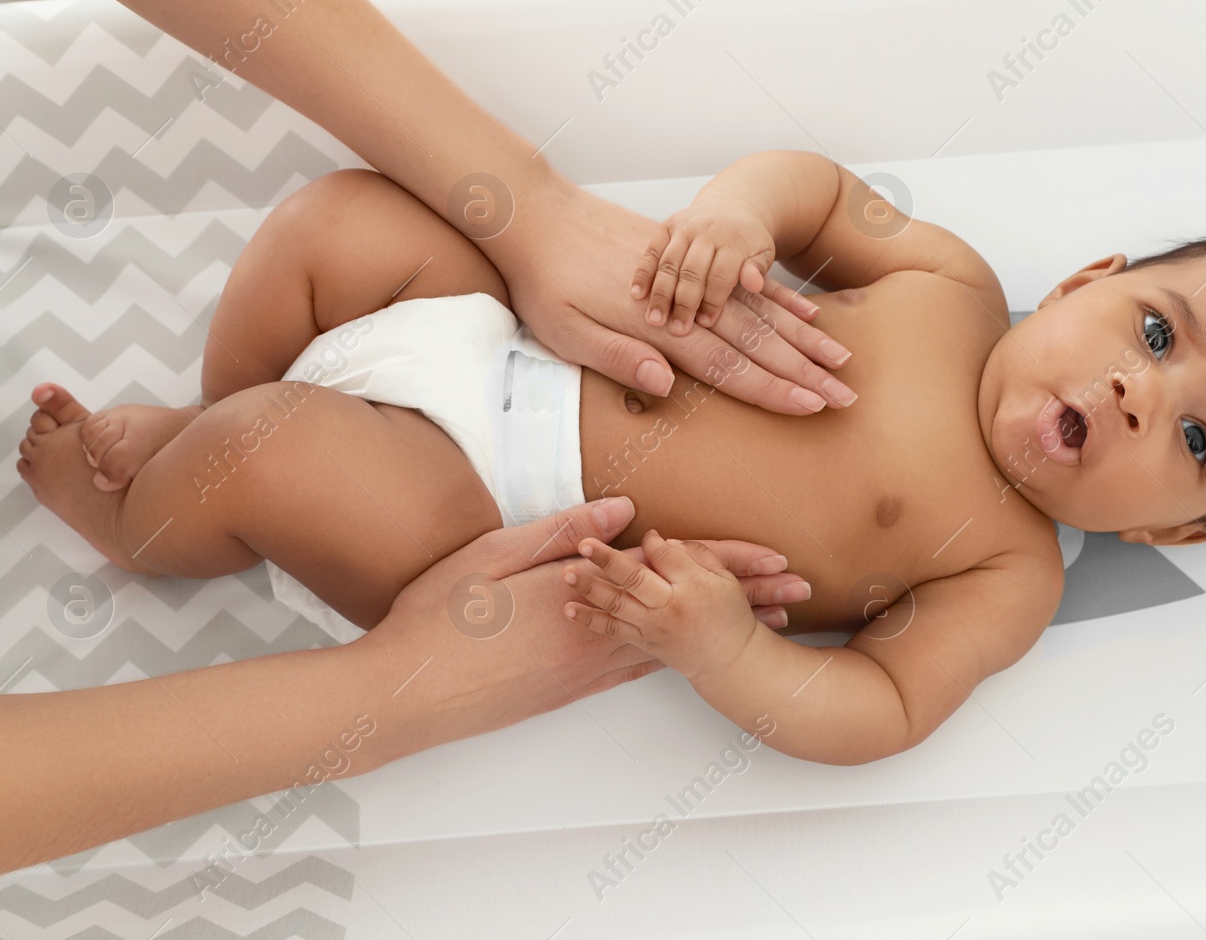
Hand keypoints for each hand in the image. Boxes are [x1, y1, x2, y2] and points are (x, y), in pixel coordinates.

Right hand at [362, 499, 805, 753]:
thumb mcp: (494, 553)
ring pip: (673, 642)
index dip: (727, 561)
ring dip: (722, 630)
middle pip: (686, 609)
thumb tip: (625, 511)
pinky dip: (678, 654)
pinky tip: (694, 655)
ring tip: (767, 625)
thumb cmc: (437, 616)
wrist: (408, 694)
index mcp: (583, 592)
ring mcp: (586, 669)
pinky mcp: (571, 691)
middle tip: (798, 593)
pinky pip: (639, 666)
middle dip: (746, 597)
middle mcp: (597, 636)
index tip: (773, 557)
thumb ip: (563, 530)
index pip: (671, 570)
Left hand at [488, 181, 854, 414]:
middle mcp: (686, 299)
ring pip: (762, 313)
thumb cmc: (544, 280)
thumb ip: (617, 357)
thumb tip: (665, 384)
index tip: (812, 406)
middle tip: (846, 394)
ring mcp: (693, 274)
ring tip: (842, 358)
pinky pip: (746, 283)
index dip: (772, 389)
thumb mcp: (564, 329)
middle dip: (805, 372)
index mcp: (657, 327)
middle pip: (759, 342)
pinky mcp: (690, 256)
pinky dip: (781, 300)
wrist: (539, 213)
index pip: (727, 365)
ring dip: (805, 339)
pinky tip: (808, 315)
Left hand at [561, 530, 764, 682]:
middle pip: (635, 577)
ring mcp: (653, 625)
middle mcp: (670, 605)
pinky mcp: (643, 641)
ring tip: (567, 574)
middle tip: (584, 544)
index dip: (651, 541)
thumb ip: (696, 554)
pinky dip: (590, 620)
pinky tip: (569, 609)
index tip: (646, 535)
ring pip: (617, 603)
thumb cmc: (728, 616)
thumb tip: (663, 541)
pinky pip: (613, 630)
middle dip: (607, 559)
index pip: (664, 554)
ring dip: (590, 588)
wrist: (729, 662)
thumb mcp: (724, 578)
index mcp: (694, 585)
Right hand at [630, 196, 799, 334]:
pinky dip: (642, 273)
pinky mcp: (666, 226)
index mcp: (734, 240)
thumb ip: (757, 270)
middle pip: (692, 271)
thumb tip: (754, 284)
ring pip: (669, 263)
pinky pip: (651, 251)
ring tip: (654, 320)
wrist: (733, 206)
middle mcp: (707, 231)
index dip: (713, 300)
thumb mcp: (763, 253)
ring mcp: (684, 227)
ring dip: (660, 293)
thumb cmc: (748, 241)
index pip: (720, 275)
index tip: (705, 324)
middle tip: (677, 329)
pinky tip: (636, 295)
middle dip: (683, 302)